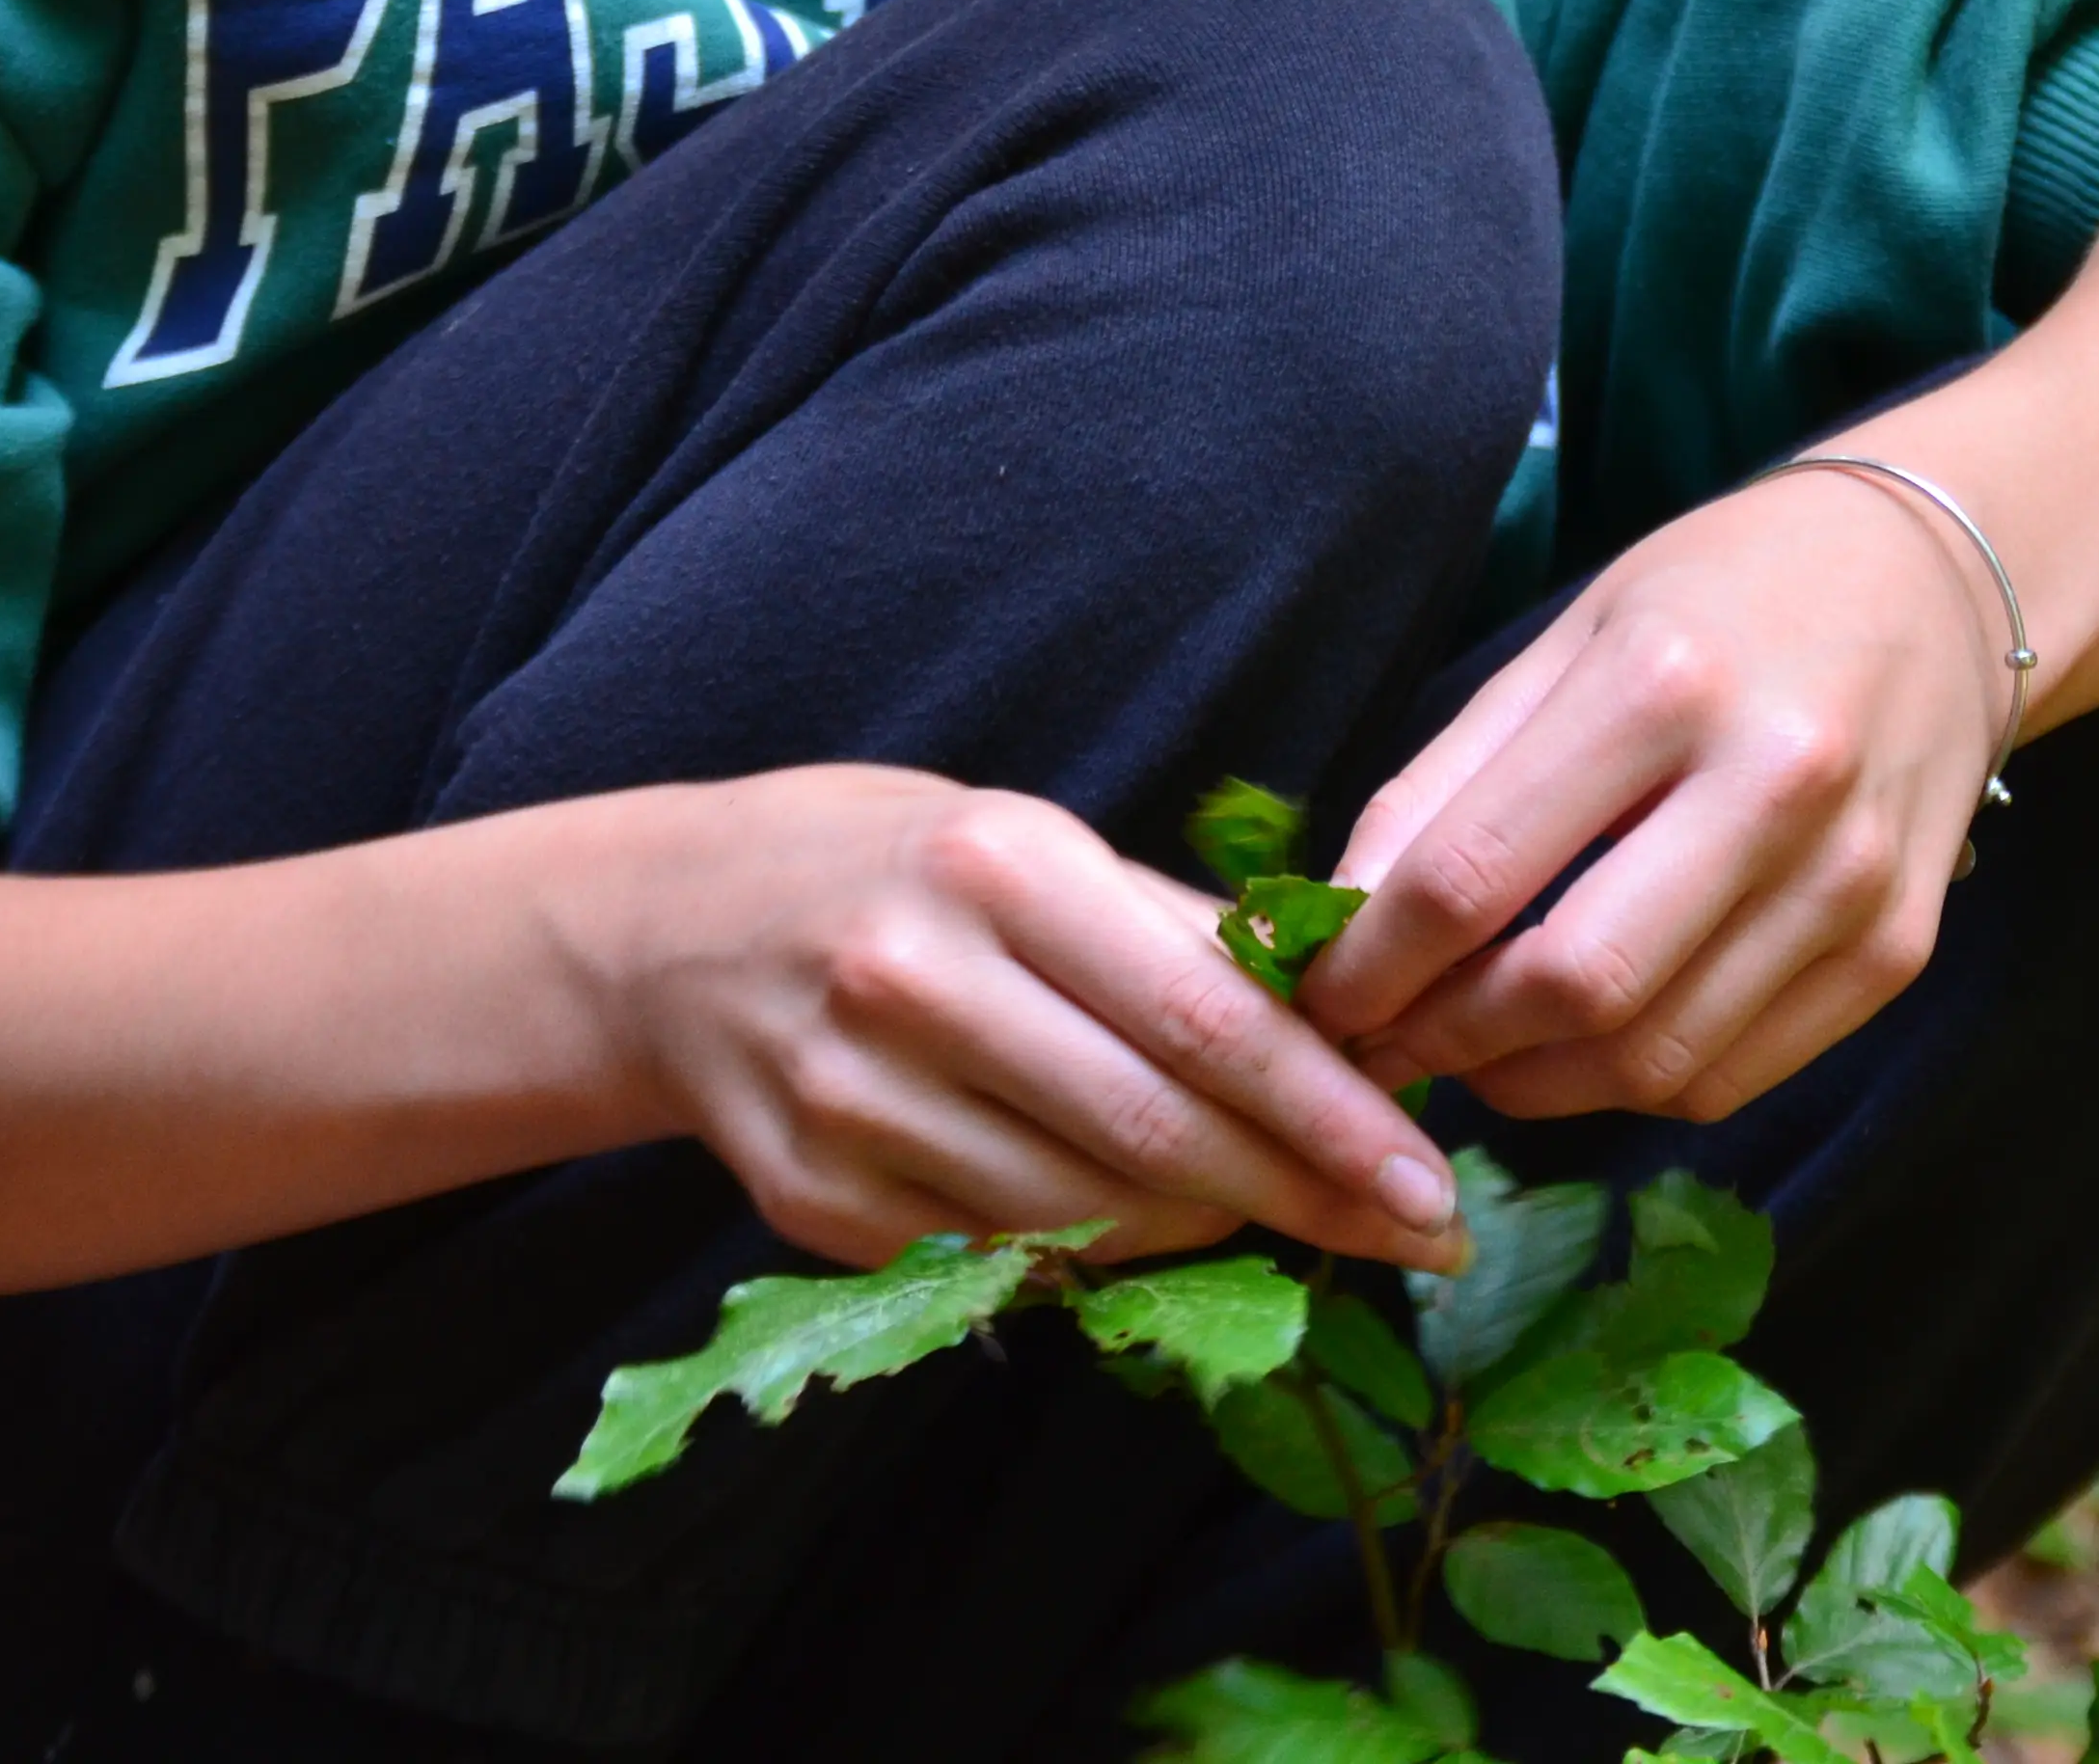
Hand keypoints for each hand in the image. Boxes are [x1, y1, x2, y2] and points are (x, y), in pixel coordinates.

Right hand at [602, 766, 1466, 1273]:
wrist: (667, 929)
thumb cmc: (896, 871)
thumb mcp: (1032, 844)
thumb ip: (1183, 933)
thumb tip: (1359, 1018)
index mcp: (996, 869)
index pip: (1204, 1019)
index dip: (1331, 1115)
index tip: (1431, 1178)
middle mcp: (915, 982)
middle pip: (1154, 1131)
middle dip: (1304, 1196)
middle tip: (1415, 1235)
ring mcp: (850, 1099)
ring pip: (1084, 1212)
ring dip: (1209, 1231)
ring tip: (1283, 1216)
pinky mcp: (810, 1197)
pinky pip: (998, 1255)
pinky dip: (1094, 1253)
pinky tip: (1144, 1230)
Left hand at [1298, 466, 2013, 1123]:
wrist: (1943, 581)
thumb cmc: (1725, 598)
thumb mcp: (1568, 641)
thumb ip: (1447, 781)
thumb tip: (1341, 917)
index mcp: (1665, 682)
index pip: (1476, 871)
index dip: (1372, 962)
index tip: (1318, 993)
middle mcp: (1775, 784)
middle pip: (1570, 986)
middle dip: (1446, 1038)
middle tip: (1385, 1039)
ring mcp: (1851, 879)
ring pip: (1652, 1059)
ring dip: (1530, 1083)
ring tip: (1473, 1047)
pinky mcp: (1898, 950)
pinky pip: (1732, 1077)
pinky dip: (1631, 1085)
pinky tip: (1582, 1046)